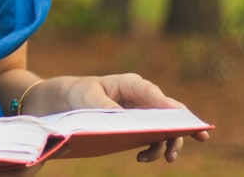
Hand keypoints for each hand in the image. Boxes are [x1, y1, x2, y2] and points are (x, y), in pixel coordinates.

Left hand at [31, 73, 210, 162]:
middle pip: (169, 112)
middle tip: (184, 146)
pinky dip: (152, 148)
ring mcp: (140, 113)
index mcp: (130, 84)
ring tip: (154, 158)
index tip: (184, 121)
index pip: (154, 95)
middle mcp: (140, 98)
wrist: (59, 102)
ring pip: (164, 128)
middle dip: (181, 129)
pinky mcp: (134, 127)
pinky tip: (141, 156)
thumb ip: (108, 108)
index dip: (171, 108)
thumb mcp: (87, 98)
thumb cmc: (75, 93)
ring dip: (165, 144)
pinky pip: (151, 137)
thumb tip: (126, 120)